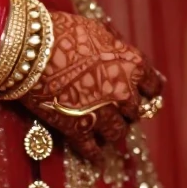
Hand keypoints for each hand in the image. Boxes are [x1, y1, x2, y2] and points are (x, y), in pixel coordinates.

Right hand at [19, 12, 163, 162]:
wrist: (32, 50)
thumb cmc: (65, 33)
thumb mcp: (100, 32)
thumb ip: (117, 46)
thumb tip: (124, 50)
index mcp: (133, 65)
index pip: (154, 87)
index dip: (148, 92)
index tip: (144, 95)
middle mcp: (124, 92)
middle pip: (136, 112)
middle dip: (127, 111)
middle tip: (118, 110)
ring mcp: (102, 113)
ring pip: (118, 133)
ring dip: (113, 131)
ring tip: (106, 130)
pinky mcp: (78, 129)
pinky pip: (92, 149)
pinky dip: (95, 153)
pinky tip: (96, 156)